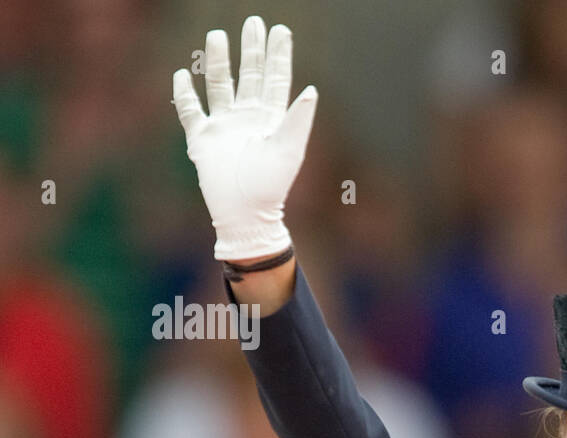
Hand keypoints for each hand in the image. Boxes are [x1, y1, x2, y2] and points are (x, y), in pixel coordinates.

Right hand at [172, 15, 317, 260]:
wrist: (245, 213)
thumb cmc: (271, 186)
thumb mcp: (289, 151)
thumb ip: (298, 120)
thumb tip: (312, 90)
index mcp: (272, 120)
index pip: (276, 80)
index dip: (279, 56)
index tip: (280, 30)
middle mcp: (248, 119)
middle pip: (250, 76)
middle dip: (251, 50)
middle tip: (253, 23)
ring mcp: (224, 126)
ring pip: (220, 85)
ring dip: (219, 62)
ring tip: (218, 35)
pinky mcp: (202, 139)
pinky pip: (191, 111)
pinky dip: (185, 94)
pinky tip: (182, 75)